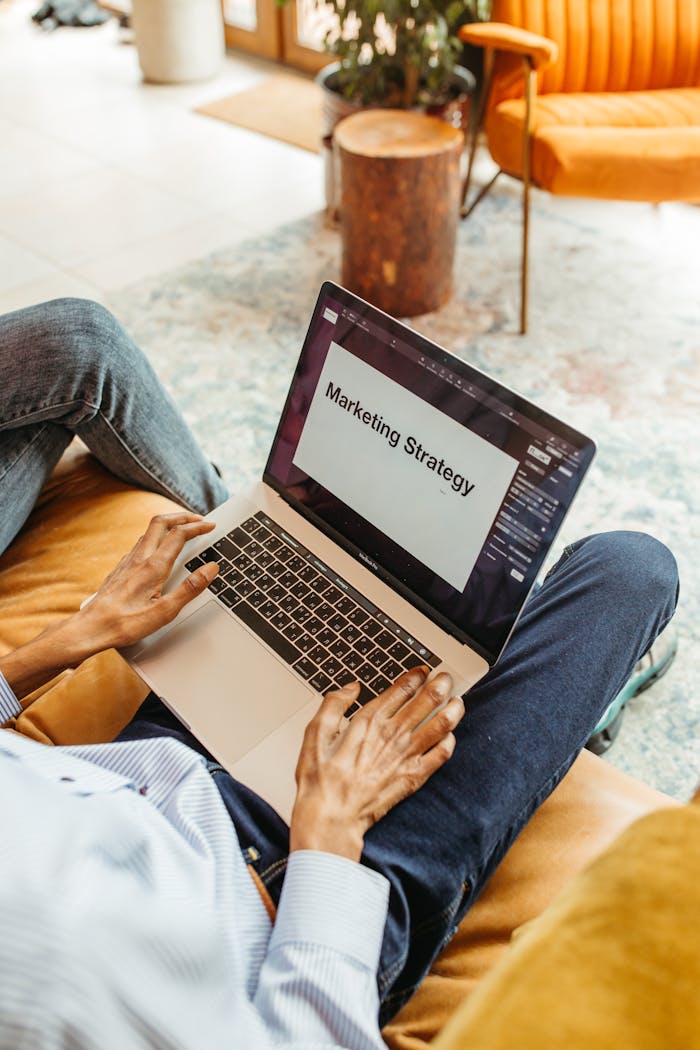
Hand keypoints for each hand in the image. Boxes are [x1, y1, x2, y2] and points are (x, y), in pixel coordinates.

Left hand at [0, 512, 218, 697]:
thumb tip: (210, 569)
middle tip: (198, 520)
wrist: (90, 628)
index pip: (178, 534)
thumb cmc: (125, 623)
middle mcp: (139, 559)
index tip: (210, 526)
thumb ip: (190, 588)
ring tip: (182, 529)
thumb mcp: (165, 611)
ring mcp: (128, 562)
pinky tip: (157, 550)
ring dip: (169, 525)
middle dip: (182, 516)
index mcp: (153, 567)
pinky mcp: (120, 569)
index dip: (197, 527)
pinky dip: (155, 538)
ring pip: (149, 531)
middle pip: (162, 522)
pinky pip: (140, 544)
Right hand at [290, 668, 464, 861]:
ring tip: (458, 700)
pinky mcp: (413, 777)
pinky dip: (449, 742)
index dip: (416, 676)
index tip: (423, 671)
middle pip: (427, 700)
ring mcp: (406, 756)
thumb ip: (333, 704)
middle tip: (446, 677)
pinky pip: (440, 755)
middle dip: (441, 685)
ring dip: (453, 709)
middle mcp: (392, 734)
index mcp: (370, 720)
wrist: (331, 817)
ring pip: (441, 725)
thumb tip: (351, 687)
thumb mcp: (315, 733)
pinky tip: (450, 736)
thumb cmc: (320, 778)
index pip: (402, 689)